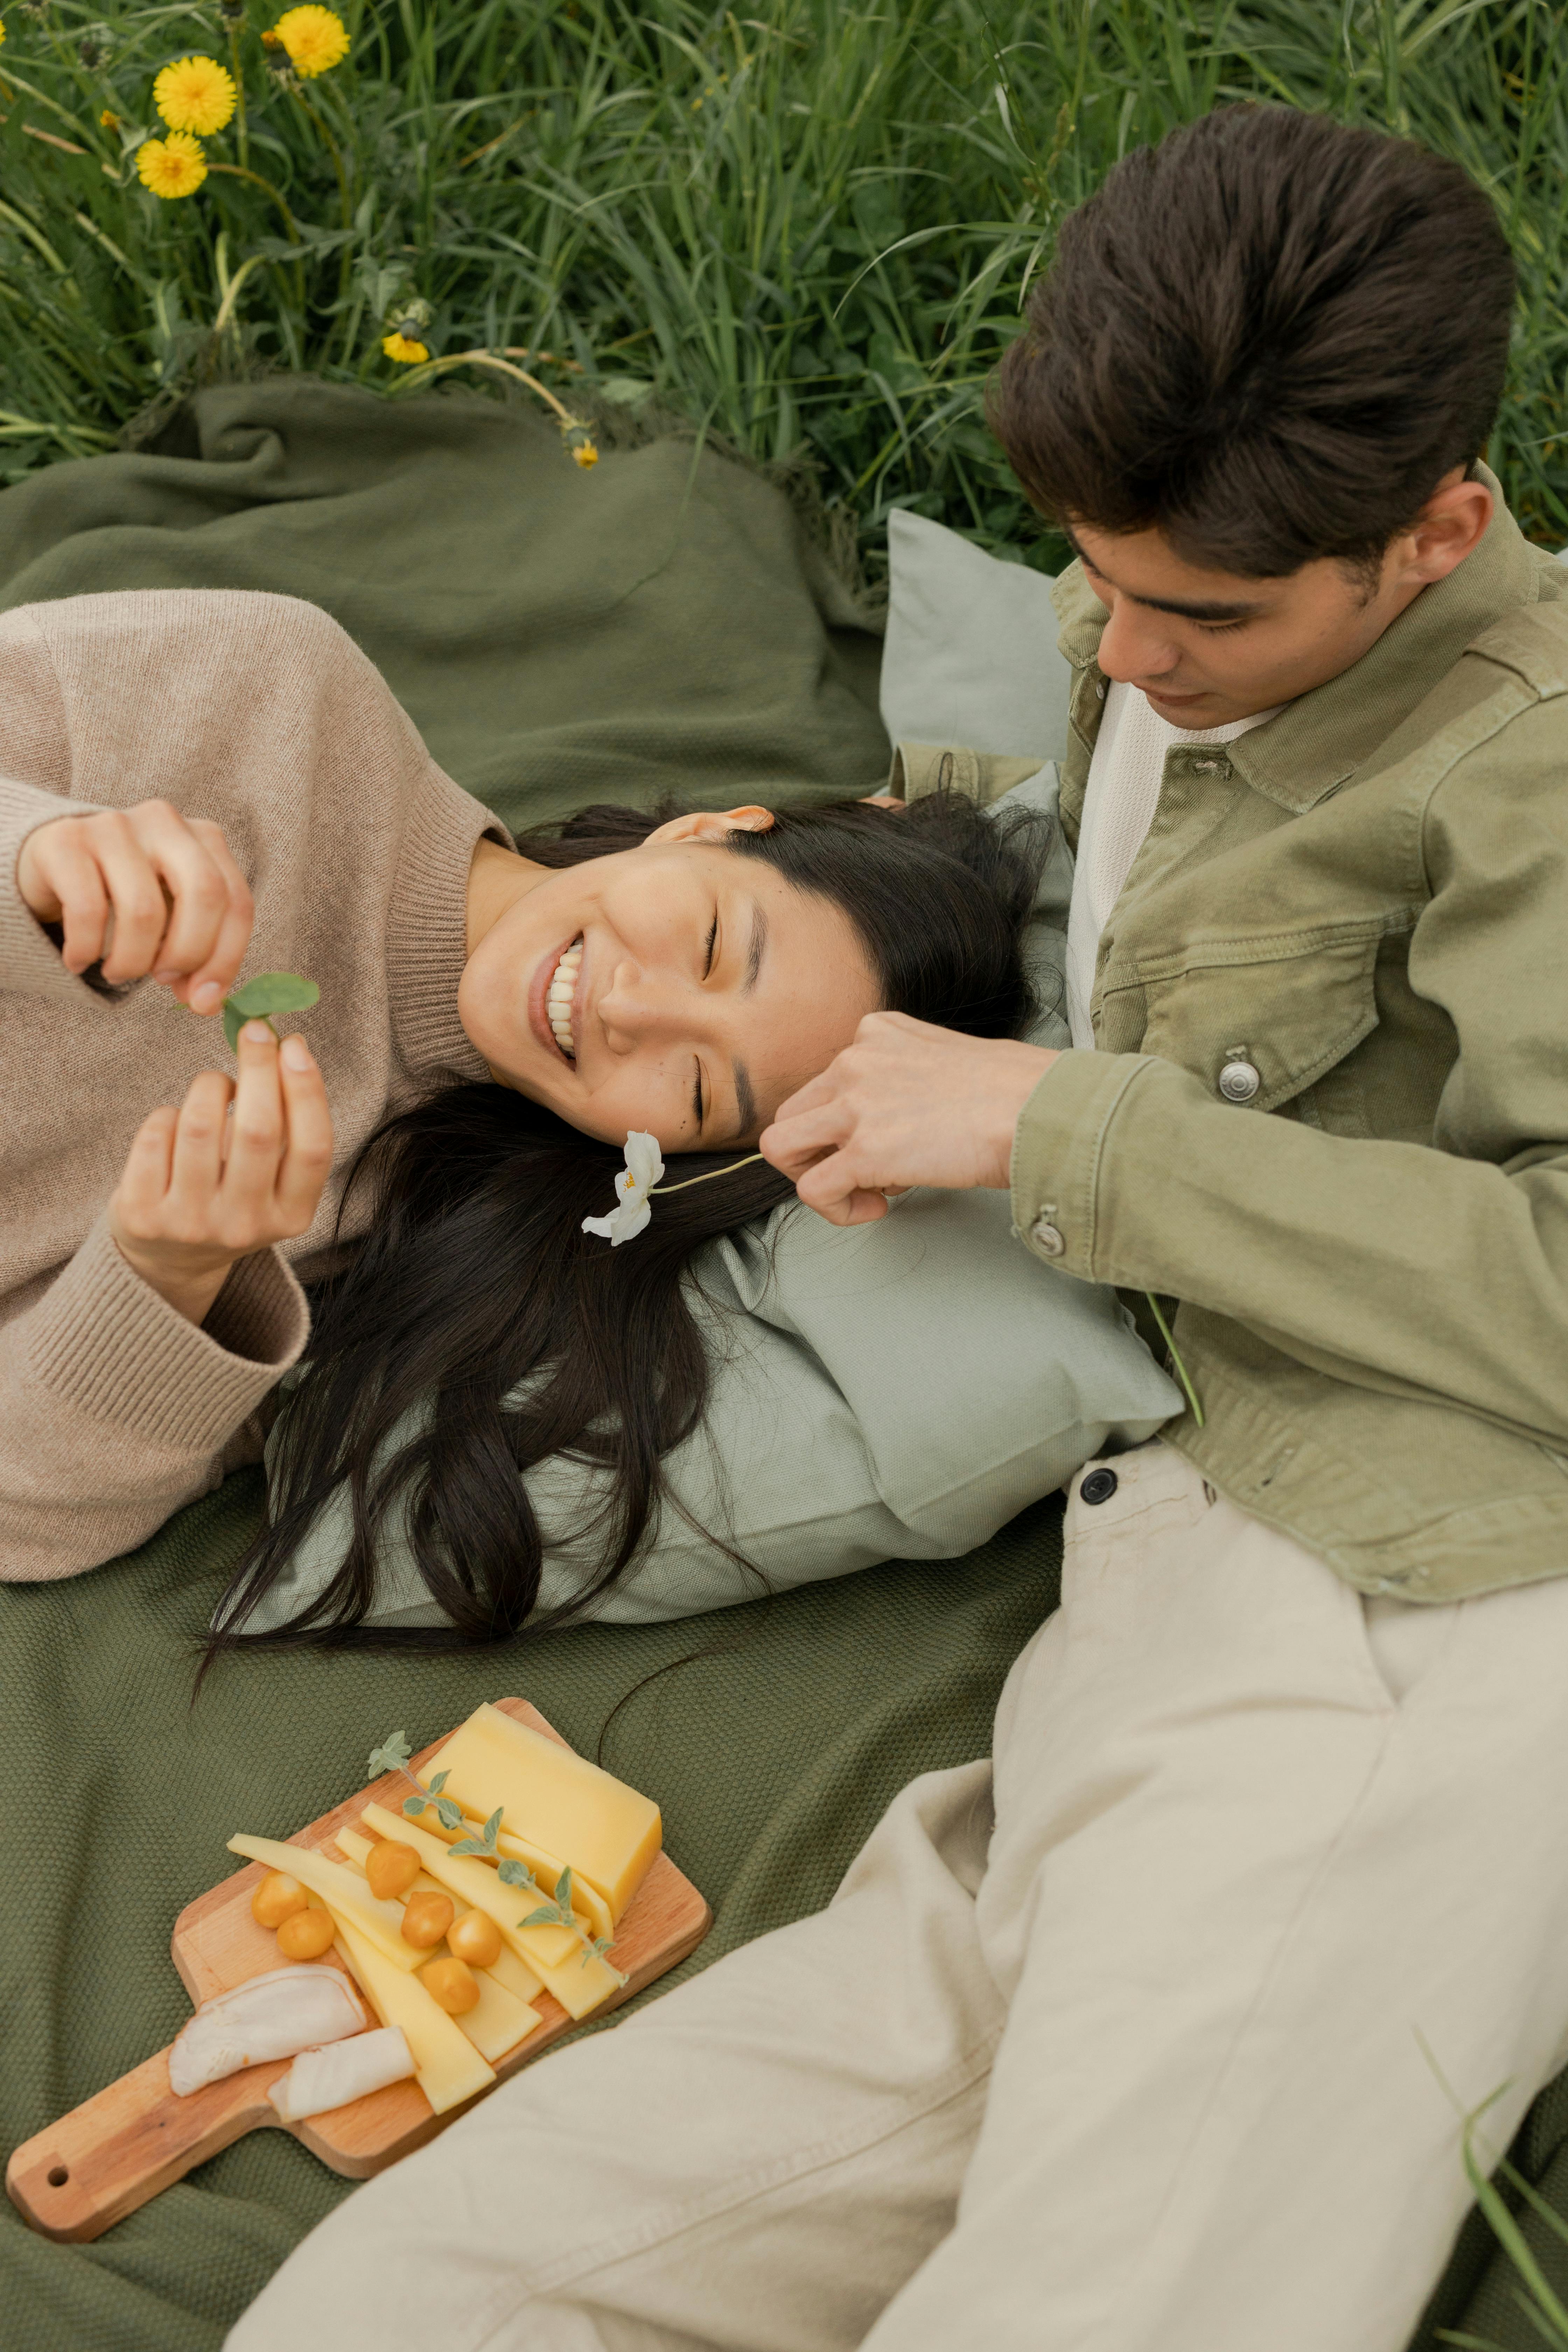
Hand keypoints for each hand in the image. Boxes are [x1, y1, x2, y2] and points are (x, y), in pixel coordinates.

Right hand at [16, 798, 253, 1012]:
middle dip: (188, 954)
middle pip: (205, 893)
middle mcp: (165, 821)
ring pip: (144, 910)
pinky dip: (86, 950)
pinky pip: (88, 910)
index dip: (225, 960)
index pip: (237, 902)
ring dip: (132, 961)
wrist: (52, 863)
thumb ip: (197, 955)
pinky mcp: (66, 840)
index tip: (203, 1000)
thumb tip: (205, 1001)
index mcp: (205, 838)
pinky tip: (79, 960)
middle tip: (162, 980)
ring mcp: (114, 825)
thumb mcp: (172, 920)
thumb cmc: (124, 895)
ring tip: (118, 972)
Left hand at [109, 1024, 332, 1324]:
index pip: (313, 1149)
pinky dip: (167, 1114)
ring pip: (200, 1126)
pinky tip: (176, 1123)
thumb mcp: (273, 1184)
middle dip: (258, 1068)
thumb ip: (287, 1131)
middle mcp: (245, 1226)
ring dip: (208, 1087)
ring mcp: (192, 1223)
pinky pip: (156, 1136)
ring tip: (212, 1087)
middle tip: (255, 1031)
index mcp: (291, 1218)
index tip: (295, 1045)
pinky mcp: (144, 1215)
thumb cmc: (232, 1199)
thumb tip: (289, 1048)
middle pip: (258, 1131)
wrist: (170, 1260)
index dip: (307, 1091)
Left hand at [761, 1012, 1057, 1225]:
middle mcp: (855, 1060)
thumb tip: (899, 1116)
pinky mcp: (864, 1150)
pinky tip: (877, 1208)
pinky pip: (812, 1190)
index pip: (826, 1081)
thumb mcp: (947, 1055)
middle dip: (818, 1151)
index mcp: (875, 1032)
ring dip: (813, 1177)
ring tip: (862, 1191)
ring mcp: (855, 1104)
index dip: (847, 1122)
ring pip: (781, 1146)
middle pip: (793, 1113)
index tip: (889, 1141)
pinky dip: (836, 1210)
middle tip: (863, 1172)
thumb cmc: (1015, 1091)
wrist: (1041, 1109)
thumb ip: (908, 1074)